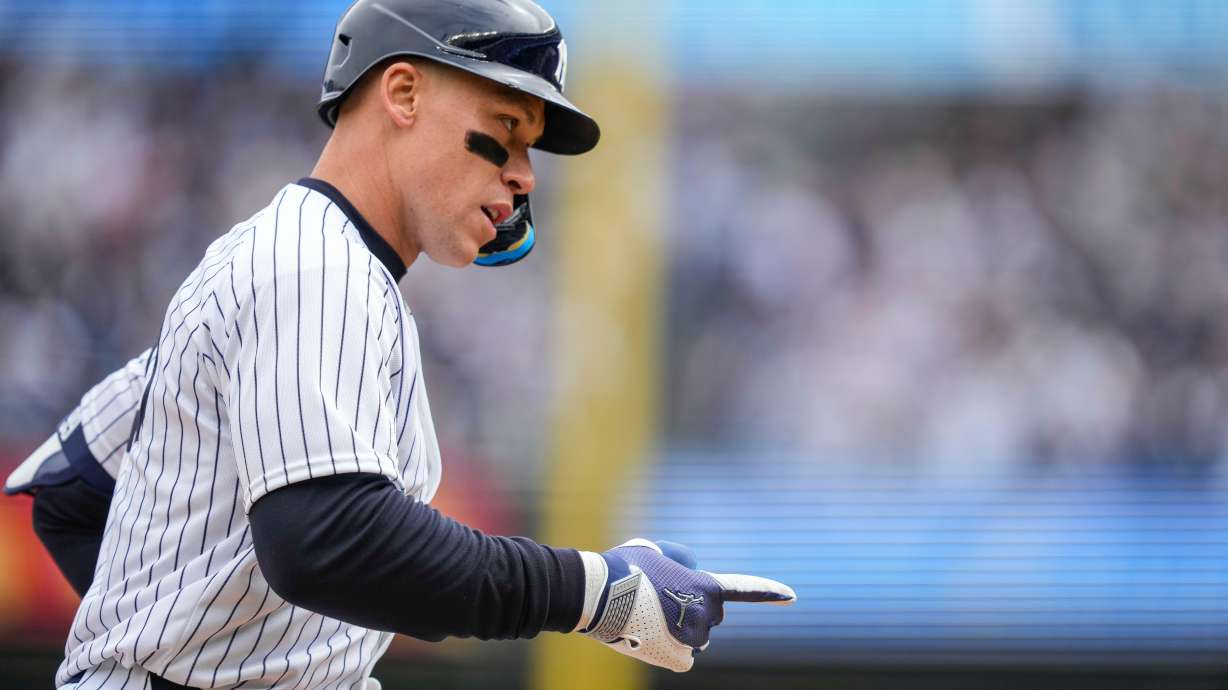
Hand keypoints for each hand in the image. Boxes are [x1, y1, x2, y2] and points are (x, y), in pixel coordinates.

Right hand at [578, 538, 794, 671]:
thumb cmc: (622, 567)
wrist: (597, 594)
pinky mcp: (678, 658)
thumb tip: (689, 573)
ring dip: (678, 630)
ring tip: (648, 616)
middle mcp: (707, 613)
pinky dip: (671, 650)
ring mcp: (694, 638)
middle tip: (659, 599)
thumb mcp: (654, 550)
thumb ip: (680, 560)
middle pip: (710, 616)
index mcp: (705, 585)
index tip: (792, 596)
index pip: (746, 589)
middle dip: (692, 610)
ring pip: (694, 638)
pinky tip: (651, 636)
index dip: (770, 592)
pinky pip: (683, 657)